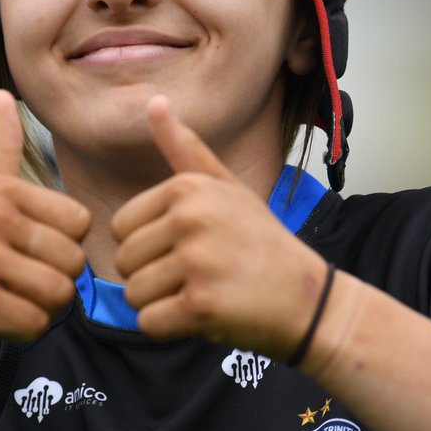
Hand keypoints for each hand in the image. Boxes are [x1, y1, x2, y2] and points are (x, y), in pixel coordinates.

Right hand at [0, 90, 89, 391]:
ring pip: (60, 293)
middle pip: (75, 259)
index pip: (80, 224)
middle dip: (52, 284)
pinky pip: (37, 322)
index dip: (61, 251)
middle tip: (9, 285)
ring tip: (1, 301)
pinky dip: (21, 333)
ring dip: (38, 310)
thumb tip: (1, 91)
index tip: (20, 255)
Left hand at [113, 95, 328, 358]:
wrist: (309, 299)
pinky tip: (205, 316)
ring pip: (134, 295)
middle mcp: (190, 218)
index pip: (121, 227)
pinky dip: (171, 330)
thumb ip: (184, 149)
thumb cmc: (261, 243)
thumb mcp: (227, 187)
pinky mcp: (201, 305)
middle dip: (152, 278)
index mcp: (187, 188)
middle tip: (201, 275)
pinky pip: (149, 324)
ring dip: (162, 305)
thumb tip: (154, 101)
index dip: (149, 246)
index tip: (191, 248)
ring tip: (205, 292)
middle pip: (124, 262)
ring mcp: (197, 262)